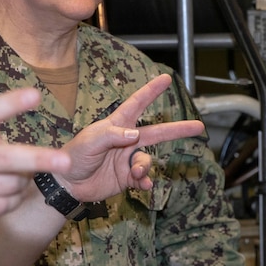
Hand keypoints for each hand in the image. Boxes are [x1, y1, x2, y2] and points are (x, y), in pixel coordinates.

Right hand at [0, 87, 70, 226]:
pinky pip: (2, 207)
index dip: (11, 104)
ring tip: (16, 174)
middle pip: (6, 159)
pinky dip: (11, 199)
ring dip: (22, 180)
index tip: (36, 95)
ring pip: (11, 186)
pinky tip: (5, 192)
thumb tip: (7, 135)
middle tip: (66, 161)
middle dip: (39, 159)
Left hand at [56, 74, 205, 202]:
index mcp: (117, 126)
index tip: (166, 79)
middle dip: (178, 130)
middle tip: (199, 126)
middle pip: (157, 132)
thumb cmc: (73, 156)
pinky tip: (145, 186)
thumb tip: (135, 134)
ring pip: (148, 160)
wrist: (67, 184)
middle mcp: (126, 141)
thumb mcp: (90, 141)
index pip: (137, 104)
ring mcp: (127, 159)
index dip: (151, 91)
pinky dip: (146, 182)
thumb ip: (112, 135)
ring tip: (136, 173)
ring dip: (145, 167)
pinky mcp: (127, 178)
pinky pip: (144, 179)